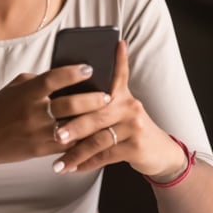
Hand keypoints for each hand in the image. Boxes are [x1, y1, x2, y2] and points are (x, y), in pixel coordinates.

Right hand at [0, 62, 109, 184]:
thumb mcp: (14, 88)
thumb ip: (37, 81)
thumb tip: (63, 75)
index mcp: (27, 92)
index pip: (53, 78)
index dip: (73, 72)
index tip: (89, 68)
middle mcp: (33, 111)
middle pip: (69, 104)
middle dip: (92, 100)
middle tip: (108, 96)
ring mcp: (37, 132)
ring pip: (72, 127)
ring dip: (92, 121)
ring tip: (106, 116)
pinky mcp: (40, 150)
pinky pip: (66, 145)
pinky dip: (81, 140)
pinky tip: (94, 135)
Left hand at [50, 41, 185, 177]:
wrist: (158, 151)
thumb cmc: (127, 127)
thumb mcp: (119, 109)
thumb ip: (98, 100)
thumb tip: (66, 91)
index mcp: (122, 94)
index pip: (118, 72)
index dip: (118, 58)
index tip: (114, 43)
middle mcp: (129, 106)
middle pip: (96, 113)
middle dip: (73, 125)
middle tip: (54, 134)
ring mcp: (134, 126)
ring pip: (98, 139)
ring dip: (76, 152)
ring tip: (58, 162)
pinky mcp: (136, 146)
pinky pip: (106, 155)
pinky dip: (87, 163)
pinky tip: (72, 169)